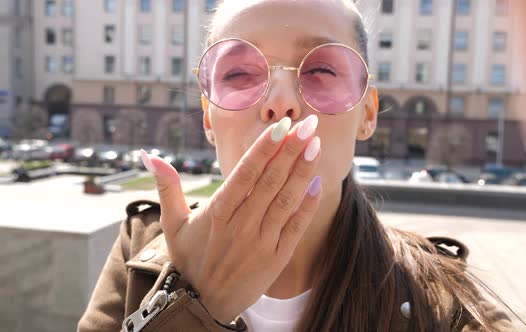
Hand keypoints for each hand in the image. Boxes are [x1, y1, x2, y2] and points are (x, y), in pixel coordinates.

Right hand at [141, 115, 321, 322]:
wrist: (202, 305)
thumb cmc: (190, 259)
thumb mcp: (172, 225)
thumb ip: (167, 187)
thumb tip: (148, 155)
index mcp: (217, 212)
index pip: (244, 173)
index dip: (264, 149)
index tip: (281, 126)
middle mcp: (240, 224)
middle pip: (269, 181)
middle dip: (290, 150)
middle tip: (308, 125)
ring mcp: (260, 242)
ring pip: (285, 200)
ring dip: (302, 171)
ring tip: (316, 145)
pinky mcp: (276, 258)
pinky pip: (295, 228)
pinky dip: (307, 206)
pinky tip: (318, 183)